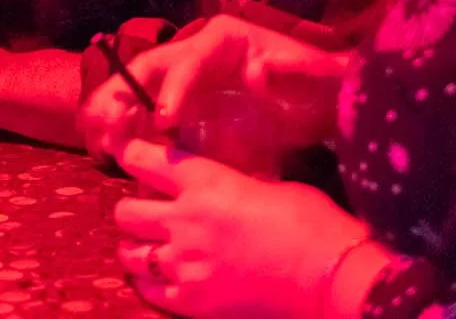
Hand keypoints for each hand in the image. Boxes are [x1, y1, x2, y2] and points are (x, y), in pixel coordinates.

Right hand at [79, 15, 345, 161]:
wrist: (324, 103)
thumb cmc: (320, 85)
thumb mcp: (315, 77)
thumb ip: (293, 72)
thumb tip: (259, 72)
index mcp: (224, 40)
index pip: (189, 61)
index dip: (173, 90)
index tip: (163, 121)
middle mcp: (198, 54)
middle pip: (150, 68)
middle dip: (124, 94)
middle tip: (106, 127)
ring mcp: (188, 82)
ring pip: (140, 90)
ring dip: (117, 113)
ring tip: (98, 140)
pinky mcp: (188, 109)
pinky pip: (149, 116)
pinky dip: (130, 132)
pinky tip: (113, 151)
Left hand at [112, 140, 372, 317]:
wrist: (329, 274)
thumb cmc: (311, 222)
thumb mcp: (269, 185)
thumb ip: (236, 185)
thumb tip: (230, 190)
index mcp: (205, 181)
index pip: (144, 160)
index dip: (131, 155)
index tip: (130, 155)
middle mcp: (184, 219)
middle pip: (126, 212)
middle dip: (130, 210)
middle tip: (143, 213)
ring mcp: (185, 263)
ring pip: (129, 254)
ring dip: (135, 248)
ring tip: (146, 248)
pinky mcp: (193, 301)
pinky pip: (150, 292)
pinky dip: (151, 284)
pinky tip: (162, 279)